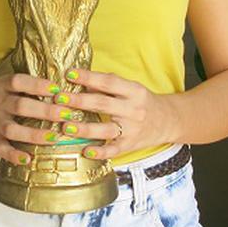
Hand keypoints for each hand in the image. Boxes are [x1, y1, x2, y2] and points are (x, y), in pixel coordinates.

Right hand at [0, 59, 55, 165]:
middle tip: (66, 115)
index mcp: (2, 86)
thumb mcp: (5, 86)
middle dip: (45, 111)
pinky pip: (2, 149)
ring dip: (35, 134)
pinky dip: (14, 156)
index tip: (57, 89)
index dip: (37, 85)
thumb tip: (60, 85)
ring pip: (13, 129)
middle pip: (20, 106)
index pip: (19, 82)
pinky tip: (28, 159)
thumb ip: (26, 84)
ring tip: (54, 137)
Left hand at [39, 67, 178, 162]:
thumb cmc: (142, 102)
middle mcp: (133, 109)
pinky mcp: (130, 145)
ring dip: (85, 128)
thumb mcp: (130, 89)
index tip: (69, 74)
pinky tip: (85, 151)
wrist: (168, 121)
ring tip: (66, 126)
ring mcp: (132, 129)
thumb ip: (107, 85)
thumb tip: (79, 79)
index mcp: (134, 91)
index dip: (89, 77)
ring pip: (106, 129)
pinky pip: (114, 150)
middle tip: (59, 99)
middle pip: (103, 104)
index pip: (109, 82)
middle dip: (79, 101)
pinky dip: (100, 152)